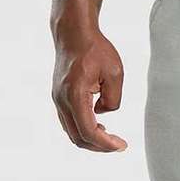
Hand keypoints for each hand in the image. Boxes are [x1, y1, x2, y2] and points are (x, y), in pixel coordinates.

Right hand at [52, 27, 127, 151]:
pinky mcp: (59, 97)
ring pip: (72, 132)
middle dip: (99, 146)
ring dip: (91, 139)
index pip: (88, 131)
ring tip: (110, 137)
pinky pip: (70, 122)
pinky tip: (99, 126)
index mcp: (75, 95)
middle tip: (118, 145)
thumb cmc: (95, 50)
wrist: (74, 33)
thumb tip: (103, 113)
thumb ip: (113, 99)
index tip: (121, 145)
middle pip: (78, 137)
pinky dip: (84, 130)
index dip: (106, 144)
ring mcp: (58, 99)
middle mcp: (62, 100)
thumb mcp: (115, 74)